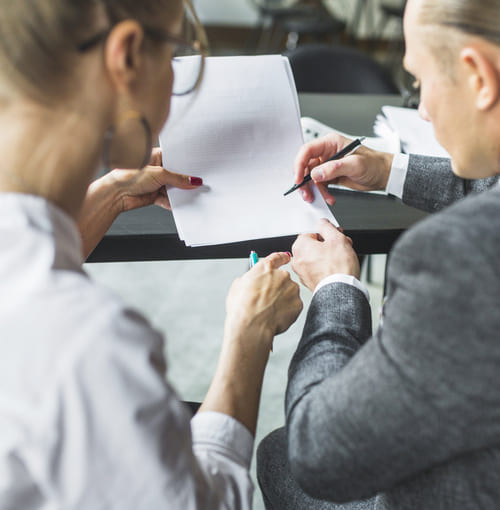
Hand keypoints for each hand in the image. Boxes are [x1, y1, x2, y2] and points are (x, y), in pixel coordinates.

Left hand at [78, 147, 201, 257]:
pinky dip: (174, 203)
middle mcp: (157, 169)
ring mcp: (156, 183)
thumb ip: (178, 178)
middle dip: (185, 181)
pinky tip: (181, 204)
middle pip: (177, 175)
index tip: (199, 169)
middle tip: (198, 183)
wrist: (115, 194)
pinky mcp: (154, 195)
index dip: (188, 164)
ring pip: (174, 189)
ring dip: (180, 193)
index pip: (177, 159)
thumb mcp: (159, 174)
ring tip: (191, 195)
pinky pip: (168, 200)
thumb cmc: (129, 176)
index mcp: (156, 156)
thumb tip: (193, 181)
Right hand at [224, 252, 302, 349]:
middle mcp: (282, 276)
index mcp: (266, 268)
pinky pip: (294, 306)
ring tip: (269, 310)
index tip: (285, 258)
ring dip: (283, 299)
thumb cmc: (242, 307)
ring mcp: (292, 290)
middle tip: (267, 299)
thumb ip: (249, 279)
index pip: (278, 257)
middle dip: (278, 287)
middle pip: (283, 278)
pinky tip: (275, 316)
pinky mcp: (298, 304)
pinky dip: (287, 310)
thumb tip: (251, 281)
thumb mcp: (238, 286)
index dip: (282, 258)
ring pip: (290, 293)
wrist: (251, 325)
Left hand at [292, 219, 359, 290]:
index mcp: (300, 246)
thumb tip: (323, 224)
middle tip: (343, 245)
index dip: (327, 232)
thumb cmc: (338, 268)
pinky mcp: (310, 282)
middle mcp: (297, 260)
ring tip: (343, 257)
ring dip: (330, 255)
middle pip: (314, 245)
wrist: (341, 292)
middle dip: (330, 244)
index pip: (312, 232)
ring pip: (317, 257)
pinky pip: (318, 269)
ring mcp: (302, 273)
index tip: (335, 234)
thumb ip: (327, 227)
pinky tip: (338, 268)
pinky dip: (327, 267)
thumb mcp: (337, 239)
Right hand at [293, 133, 393, 203]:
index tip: (299, 179)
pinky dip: (321, 193)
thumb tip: (316, 173)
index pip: (307, 151)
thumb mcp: (355, 165)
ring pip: (311, 178)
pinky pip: (319, 185)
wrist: (383, 175)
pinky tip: (329, 197)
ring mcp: (327, 165)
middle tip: (307, 193)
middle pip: (305, 166)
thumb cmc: (374, 164)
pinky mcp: (330, 175)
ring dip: (313, 190)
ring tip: (319, 197)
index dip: (299, 164)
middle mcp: (327, 153)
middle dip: (304, 181)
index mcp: (330, 143)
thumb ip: (334, 168)